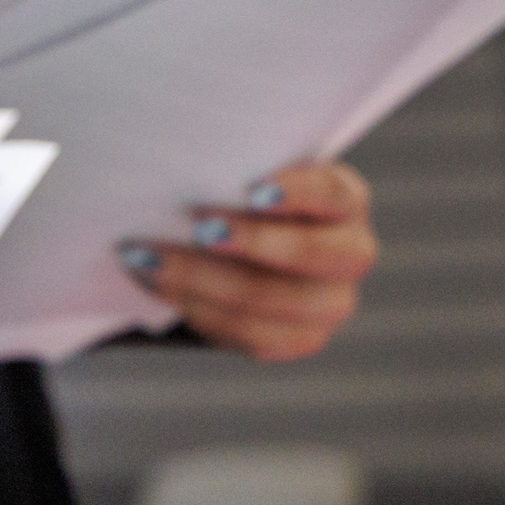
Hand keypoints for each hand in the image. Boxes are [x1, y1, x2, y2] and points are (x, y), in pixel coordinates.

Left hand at [119, 161, 378, 361]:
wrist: (237, 241)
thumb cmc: (236, 188)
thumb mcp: (243, 170)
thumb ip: (231, 167)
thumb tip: (183, 168)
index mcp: (345, 200)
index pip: (332, 194)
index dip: (297, 193)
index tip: (252, 191)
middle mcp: (351, 252)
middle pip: (311, 254)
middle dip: (251, 242)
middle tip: (197, 229)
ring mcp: (331, 302)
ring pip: (274, 301)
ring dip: (206, 279)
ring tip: (153, 259)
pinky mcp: (300, 337)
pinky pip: (253, 335)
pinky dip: (202, 310)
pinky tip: (161, 287)